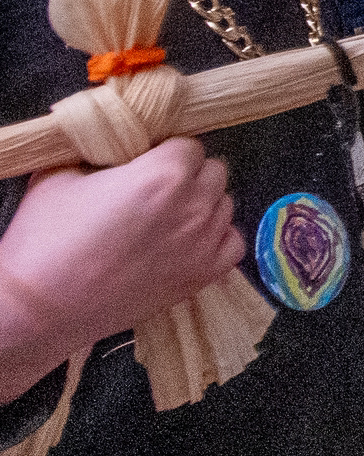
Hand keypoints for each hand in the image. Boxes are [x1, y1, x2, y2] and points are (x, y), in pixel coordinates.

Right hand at [0, 138, 244, 402]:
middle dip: (187, 176)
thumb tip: (118, 144)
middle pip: (212, 171)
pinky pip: (232, 243)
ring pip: (223, 204)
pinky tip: (187, 242)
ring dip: (201, 205)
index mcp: (165, 173)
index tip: (146, 166)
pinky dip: (216, 239)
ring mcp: (205, 242)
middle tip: (154, 192)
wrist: (39, 311)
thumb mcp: (61, 174)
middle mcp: (195, 204)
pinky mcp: (204, 276)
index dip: (166, 153)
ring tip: (165, 220)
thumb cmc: (45, 241)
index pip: (188, 145)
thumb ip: (101, 151)